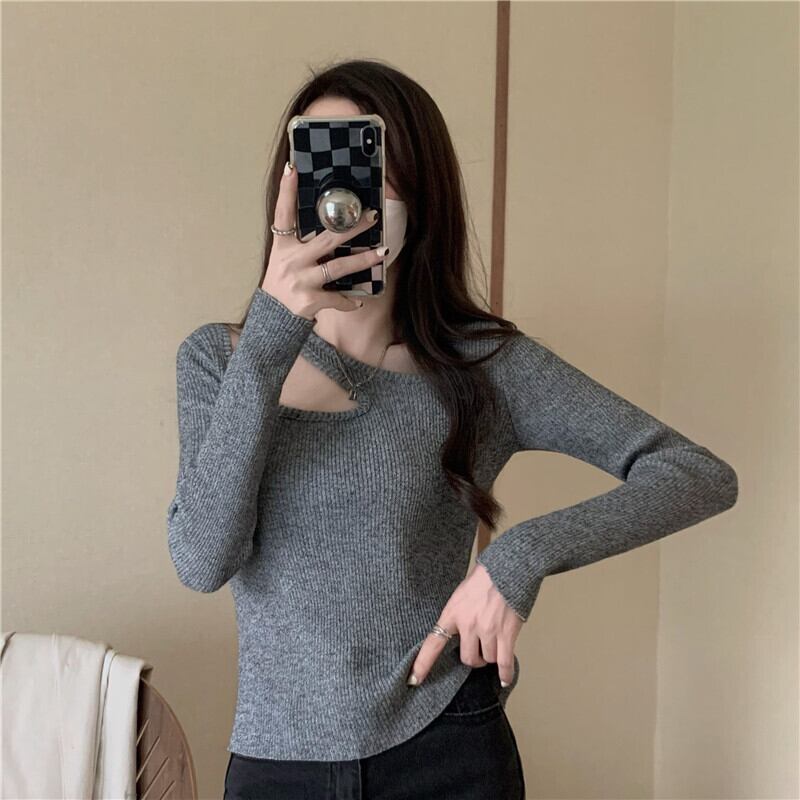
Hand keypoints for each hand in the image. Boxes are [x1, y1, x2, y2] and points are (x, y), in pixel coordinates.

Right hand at [261, 161, 387, 319]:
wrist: (271, 320)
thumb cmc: (282, 287)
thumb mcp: (284, 262)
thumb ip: (302, 247)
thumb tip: (333, 232)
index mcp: (282, 248)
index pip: (283, 214)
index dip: (286, 191)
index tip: (292, 169)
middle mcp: (291, 261)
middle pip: (326, 240)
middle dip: (352, 228)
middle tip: (371, 216)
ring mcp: (301, 281)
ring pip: (338, 267)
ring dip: (362, 261)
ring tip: (381, 253)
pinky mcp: (309, 301)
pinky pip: (337, 298)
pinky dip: (349, 301)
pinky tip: (358, 300)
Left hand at [406, 562, 522, 687]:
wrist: (507, 569)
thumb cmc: (485, 578)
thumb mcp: (461, 595)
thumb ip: (458, 615)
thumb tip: (461, 635)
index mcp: (453, 613)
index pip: (433, 643)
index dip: (423, 663)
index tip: (414, 680)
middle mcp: (468, 624)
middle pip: (468, 658)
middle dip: (474, 659)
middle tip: (479, 651)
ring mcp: (488, 630)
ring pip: (488, 659)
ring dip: (491, 656)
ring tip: (495, 644)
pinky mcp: (506, 633)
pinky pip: (504, 662)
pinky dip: (505, 673)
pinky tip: (504, 679)